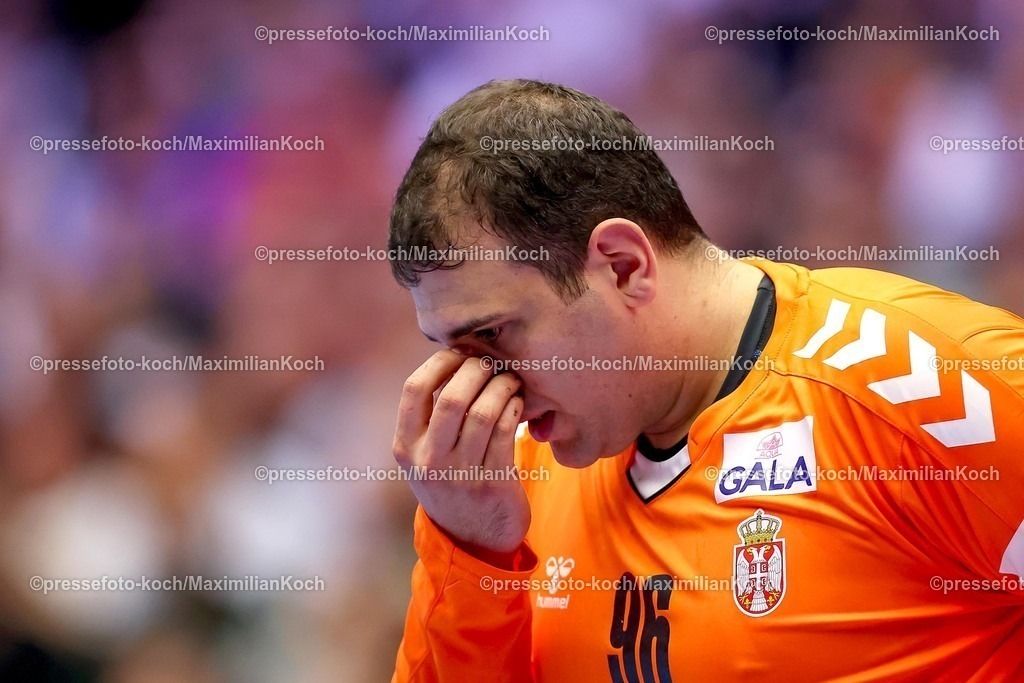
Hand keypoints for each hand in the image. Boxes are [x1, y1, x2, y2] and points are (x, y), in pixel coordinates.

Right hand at [393, 350, 528, 560]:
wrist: (472, 539)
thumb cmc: (451, 481)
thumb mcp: (424, 455)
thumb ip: (430, 416)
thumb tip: (455, 355)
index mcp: (406, 446)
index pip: (414, 389)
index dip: (439, 362)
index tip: (459, 351)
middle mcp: (428, 461)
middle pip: (452, 398)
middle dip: (476, 370)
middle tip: (491, 362)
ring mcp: (461, 475)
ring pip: (484, 413)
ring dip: (501, 387)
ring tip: (509, 380)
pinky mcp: (493, 484)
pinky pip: (507, 433)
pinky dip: (514, 409)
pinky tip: (517, 403)